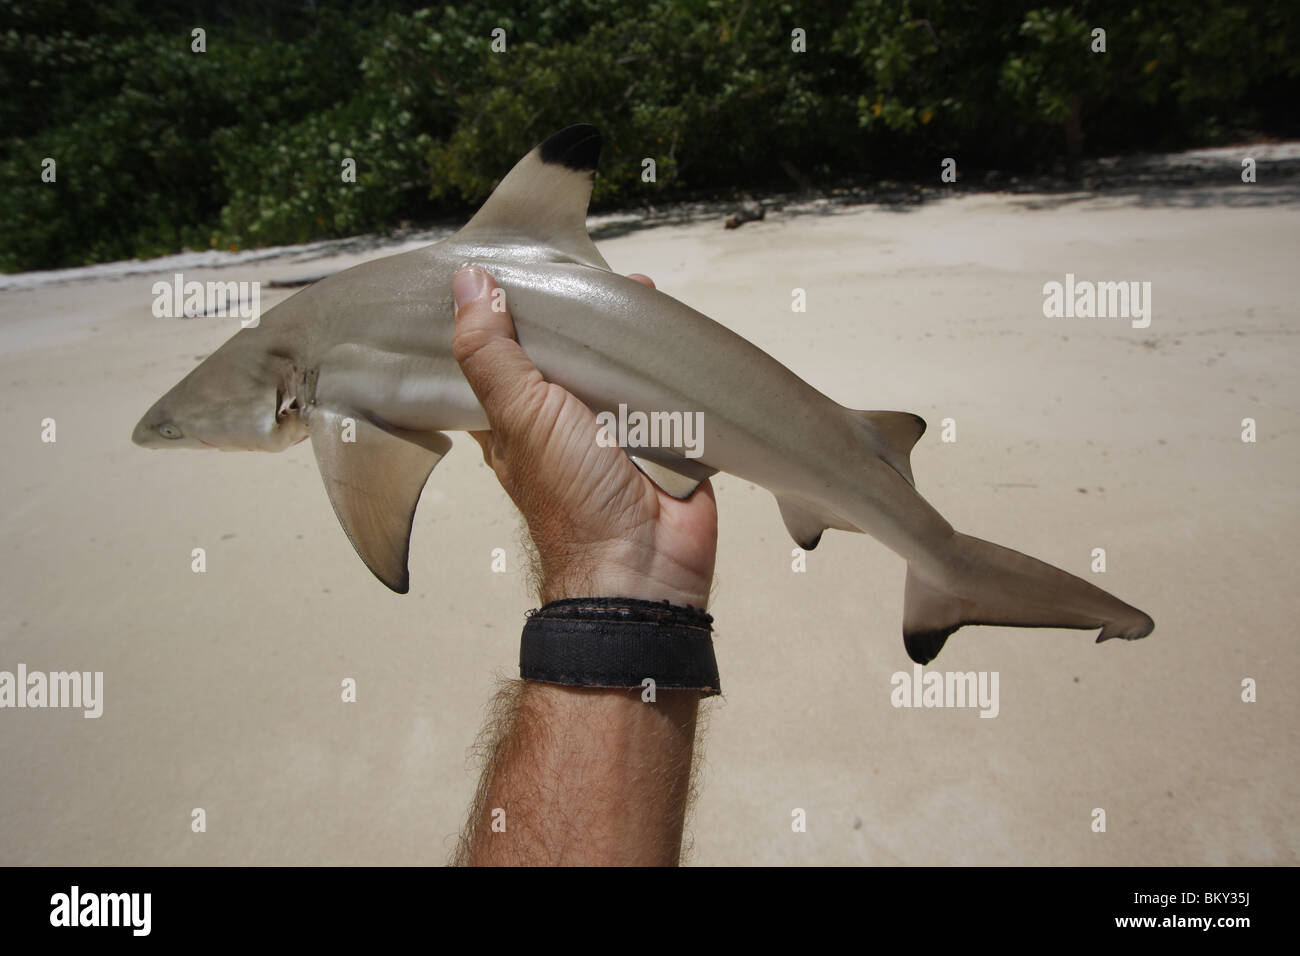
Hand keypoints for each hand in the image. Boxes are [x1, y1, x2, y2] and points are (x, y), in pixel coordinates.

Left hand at [451, 266, 716, 608]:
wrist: (646, 561)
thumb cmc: (573, 495)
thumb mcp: (520, 414)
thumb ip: (492, 352)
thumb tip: (466, 280)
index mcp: (512, 416)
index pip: (497, 351)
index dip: (501, 312)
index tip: (511, 263)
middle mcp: (558, 418)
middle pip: (562, 351)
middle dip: (576, 311)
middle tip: (591, 265)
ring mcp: (612, 426)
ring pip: (613, 363)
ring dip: (626, 328)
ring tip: (637, 287)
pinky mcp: (661, 433)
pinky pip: (661, 384)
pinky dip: (666, 356)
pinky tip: (670, 320)